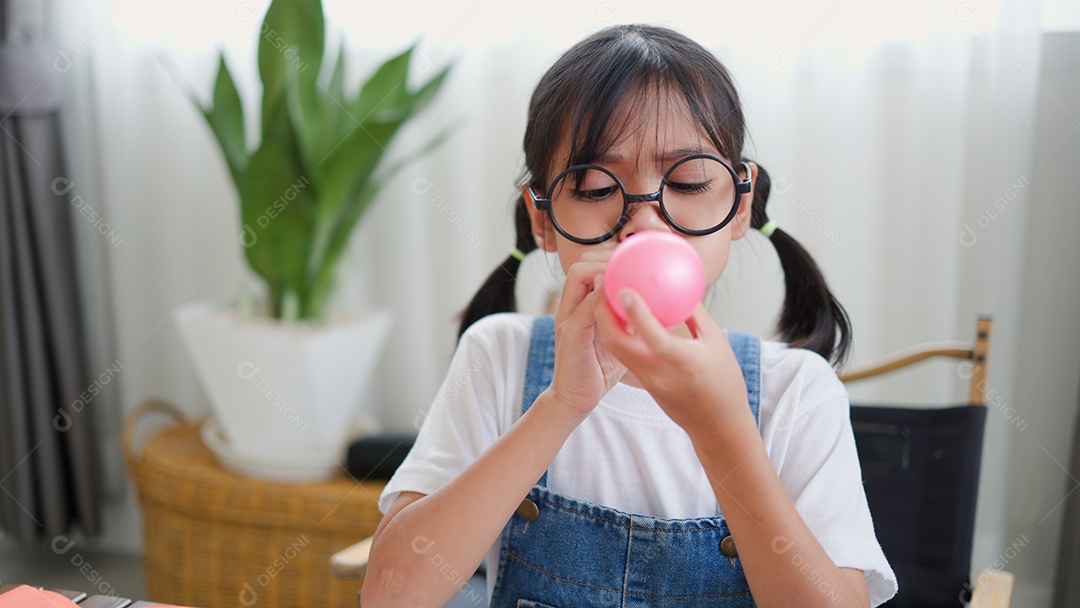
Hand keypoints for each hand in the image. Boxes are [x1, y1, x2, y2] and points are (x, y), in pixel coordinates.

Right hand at [545, 250, 626, 419]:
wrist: (575, 397)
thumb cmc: (599, 368)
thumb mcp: (616, 335)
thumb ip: (626, 317)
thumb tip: (655, 302)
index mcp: (578, 304)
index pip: (587, 266)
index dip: (607, 254)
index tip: (634, 253)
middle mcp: (568, 306)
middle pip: (580, 264)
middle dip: (605, 254)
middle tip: (632, 258)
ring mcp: (566, 317)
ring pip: (578, 276)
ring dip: (604, 268)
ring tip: (628, 272)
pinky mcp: (570, 334)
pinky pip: (586, 305)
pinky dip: (603, 295)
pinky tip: (625, 296)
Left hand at [594, 288, 750, 437]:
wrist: (716, 425)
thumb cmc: (724, 381)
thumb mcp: (717, 342)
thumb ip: (695, 314)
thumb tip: (679, 286)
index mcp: (684, 362)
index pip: (655, 337)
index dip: (637, 314)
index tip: (625, 289)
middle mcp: (659, 373)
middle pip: (618, 343)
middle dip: (603, 312)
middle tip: (603, 282)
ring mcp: (647, 381)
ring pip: (615, 348)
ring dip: (605, 321)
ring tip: (605, 294)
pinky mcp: (642, 384)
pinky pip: (622, 354)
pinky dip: (615, 333)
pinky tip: (617, 315)